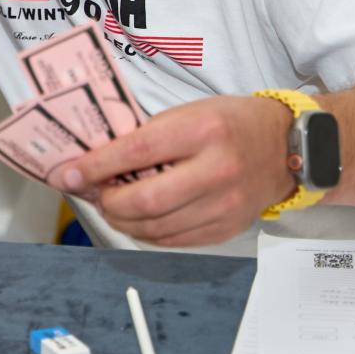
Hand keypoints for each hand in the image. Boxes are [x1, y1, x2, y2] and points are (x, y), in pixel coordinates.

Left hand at [48, 94, 296, 246]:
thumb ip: (147, 136)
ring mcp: (224, 205)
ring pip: (155, 227)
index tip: (69, 173)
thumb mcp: (189, 113)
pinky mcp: (226, 228)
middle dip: (107, 201)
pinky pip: (174, 240)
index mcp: (202, 131)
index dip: (95, 167)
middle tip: (93, 193)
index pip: (136, 153)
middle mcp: (216, 171)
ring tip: (112, 205)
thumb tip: (98, 160)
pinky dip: (146, 232)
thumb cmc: (231, 124)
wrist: (285, 148)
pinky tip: (138, 219)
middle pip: (144, 200)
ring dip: (122, 220)